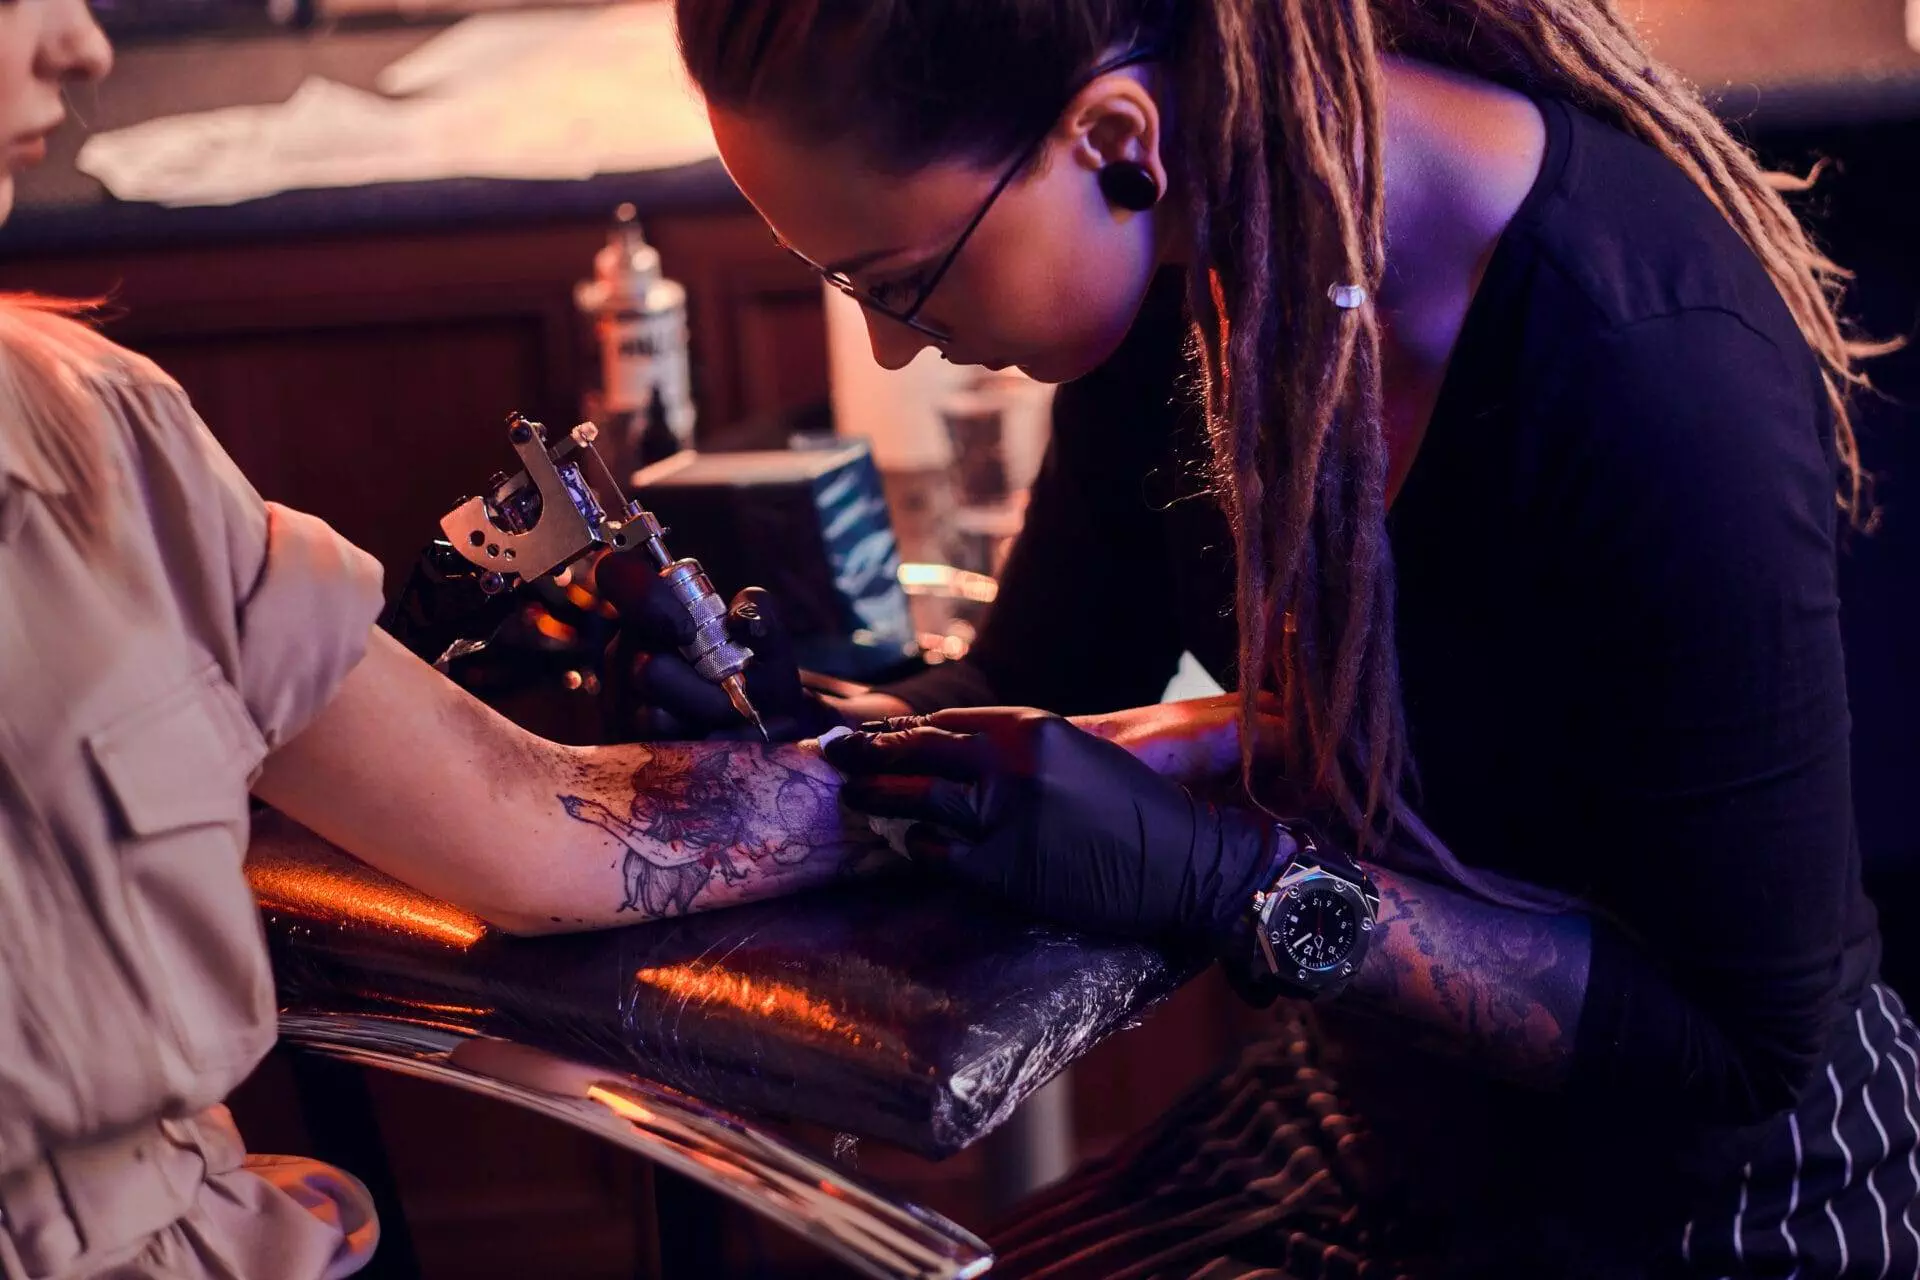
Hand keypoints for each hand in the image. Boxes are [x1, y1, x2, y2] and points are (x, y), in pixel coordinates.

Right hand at [596, 554, 845, 741]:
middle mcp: (627, 653)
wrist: (765, 732)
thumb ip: (761, 615)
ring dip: (706, 723)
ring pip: (654, 717)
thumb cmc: (759, 676)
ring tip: (730, 720)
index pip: (617, 574)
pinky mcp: (628, 747)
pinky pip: (661, 751)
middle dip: (702, 691)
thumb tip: (741, 616)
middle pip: (647, 670)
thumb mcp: (770, 643)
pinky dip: (706, 749)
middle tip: (732, 698)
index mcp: (653, 613)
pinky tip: (722, 743)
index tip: (686, 630)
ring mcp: (621, 703)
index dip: (646, 598)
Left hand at [822, 707, 1288, 942]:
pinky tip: (909, 847)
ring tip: (853, 797)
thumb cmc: (1136, 812)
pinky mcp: (1004, 868)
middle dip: (869, 753)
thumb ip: (1020, 752)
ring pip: (917, 800)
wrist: (1182, 863)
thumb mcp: (1079, 756)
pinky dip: (918, 849)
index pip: (947, 723)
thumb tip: (958, 757)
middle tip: (834, 756)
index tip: (870, 735)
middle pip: (919, 752)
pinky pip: (939, 854)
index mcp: (1034, 729)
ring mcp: (1004, 816)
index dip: (902, 731)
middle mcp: (1012, 764)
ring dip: (877, 797)